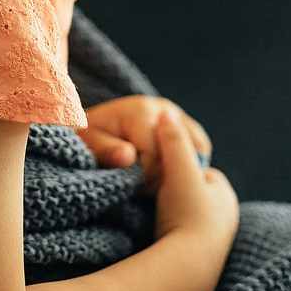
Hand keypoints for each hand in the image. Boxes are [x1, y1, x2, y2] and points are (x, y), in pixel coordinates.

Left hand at [77, 96, 211, 194]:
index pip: (155, 158)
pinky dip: (189, 166)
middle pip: (177, 158)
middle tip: (138, 182)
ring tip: (151, 176)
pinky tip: (169, 173)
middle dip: (158, 177)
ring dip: (175, 172)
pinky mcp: (187, 125)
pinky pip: (201, 151)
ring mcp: (179, 115)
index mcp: (141, 109)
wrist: (97, 127)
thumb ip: (107, 151)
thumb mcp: (90, 144)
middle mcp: (165, 108)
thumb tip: (128, 157)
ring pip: (194, 154)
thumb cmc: (91, 138)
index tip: (126, 182)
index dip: (141, 178)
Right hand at [153, 108, 238, 259]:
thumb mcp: (180, 171)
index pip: (200, 171)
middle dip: (174, 191)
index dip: (178, 165)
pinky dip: (167, 233)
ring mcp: (212, 244)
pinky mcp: (196, 263)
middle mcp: (225, 221)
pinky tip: (152, 233)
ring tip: (149, 212)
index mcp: (225, 197)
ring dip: (170, 213)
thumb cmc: (187, 217)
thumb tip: (166, 113)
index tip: (158, 165)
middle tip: (151, 190)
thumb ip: (174, 141)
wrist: (185, 273)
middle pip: (192, 194)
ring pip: (184, 217)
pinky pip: (178, 238)